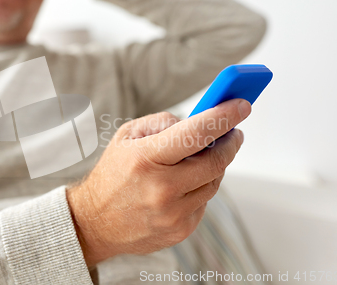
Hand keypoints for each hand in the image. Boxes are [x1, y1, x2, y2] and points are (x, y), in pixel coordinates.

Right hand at [66, 99, 251, 266]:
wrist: (94, 222)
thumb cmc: (113, 174)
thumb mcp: (127, 136)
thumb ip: (163, 123)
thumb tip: (198, 121)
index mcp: (145, 158)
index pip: (196, 133)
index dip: (223, 116)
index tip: (241, 105)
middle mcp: (161, 189)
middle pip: (215, 161)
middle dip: (230, 142)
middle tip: (233, 132)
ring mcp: (172, 214)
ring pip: (213, 182)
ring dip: (215, 166)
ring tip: (205, 156)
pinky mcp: (179, 231)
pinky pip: (204, 202)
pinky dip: (200, 188)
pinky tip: (186, 184)